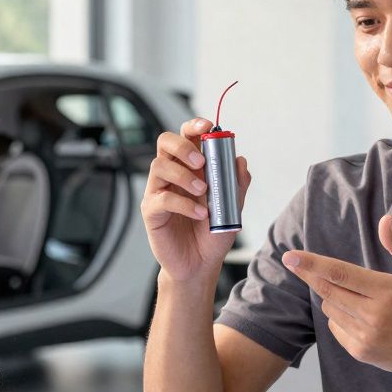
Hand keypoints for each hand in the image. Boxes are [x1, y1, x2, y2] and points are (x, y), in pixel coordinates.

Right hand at [142, 117, 251, 283]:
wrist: (200, 265)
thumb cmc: (212, 235)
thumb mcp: (232, 208)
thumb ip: (236, 184)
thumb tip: (240, 160)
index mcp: (190, 167)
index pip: (186, 136)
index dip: (194, 126)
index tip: (207, 127)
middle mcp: (171, 175)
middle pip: (165, 142)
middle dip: (182, 145)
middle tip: (201, 162)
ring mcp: (158, 191)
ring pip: (159, 166)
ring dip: (184, 175)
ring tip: (203, 192)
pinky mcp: (151, 211)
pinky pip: (162, 198)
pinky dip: (184, 203)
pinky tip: (200, 214)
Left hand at [281, 214, 391, 374]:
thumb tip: (384, 220)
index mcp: (388, 291)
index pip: (340, 274)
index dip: (312, 264)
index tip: (290, 256)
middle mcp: (375, 315)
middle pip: (327, 291)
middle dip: (309, 275)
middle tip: (294, 262)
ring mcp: (366, 336)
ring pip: (330, 308)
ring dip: (332, 296)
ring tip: (355, 295)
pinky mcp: (361, 352)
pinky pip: (335, 327)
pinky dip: (339, 316)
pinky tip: (360, 315)